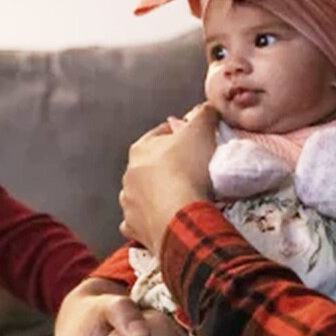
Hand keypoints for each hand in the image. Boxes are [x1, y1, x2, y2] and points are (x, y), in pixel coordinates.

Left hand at [119, 105, 218, 254]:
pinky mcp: (133, 228)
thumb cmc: (187, 170)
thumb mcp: (200, 132)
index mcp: (140, 149)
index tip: (195, 140)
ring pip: (141, 195)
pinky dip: (149, 221)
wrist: (179, 217)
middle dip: (166, 166)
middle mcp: (128, 176)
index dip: (179, 135)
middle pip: (149, 166)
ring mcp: (128, 204)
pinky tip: (163, 220)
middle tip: (191, 170)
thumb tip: (207, 107)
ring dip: (155, 195)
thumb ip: (204, 115)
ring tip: (178, 198)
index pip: (160, 134)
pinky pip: (140, 222)